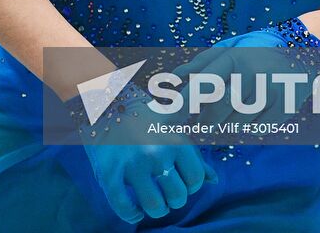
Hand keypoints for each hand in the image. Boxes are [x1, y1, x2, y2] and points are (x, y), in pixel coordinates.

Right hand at [67, 82, 218, 223]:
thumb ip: (194, 156)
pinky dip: (131, 215)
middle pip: (177, 196)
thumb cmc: (144, 119)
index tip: (182, 182)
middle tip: (167, 193)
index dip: (190, 186)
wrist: (106, 104)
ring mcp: (132, 164)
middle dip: (174, 200)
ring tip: (154, 202)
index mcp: (175, 140)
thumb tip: (214, 180)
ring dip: (156, 209)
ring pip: (154, 205)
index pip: (195, 179)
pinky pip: (123, 207)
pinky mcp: (109, 173)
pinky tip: (135, 211)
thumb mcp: (172, 131)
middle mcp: (156, 152)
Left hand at [174, 18, 319, 129]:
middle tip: (199, 129)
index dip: (185, 105)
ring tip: (225, 122)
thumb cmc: (256, 51)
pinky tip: (248, 121)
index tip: (170, 120)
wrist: (302, 52)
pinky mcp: (284, 108)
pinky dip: (247, 131)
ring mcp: (269, 91)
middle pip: (217, 110)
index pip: (204, 86)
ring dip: (225, 129)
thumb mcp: (230, 48)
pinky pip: (256, 132)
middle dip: (204, 124)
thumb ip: (202, 63)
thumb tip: (173, 77)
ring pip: (236, 125)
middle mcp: (252, 73)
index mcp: (235, 57)